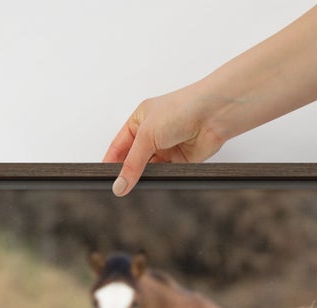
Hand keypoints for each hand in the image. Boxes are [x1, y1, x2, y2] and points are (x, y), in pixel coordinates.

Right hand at [103, 87, 228, 196]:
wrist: (212, 115)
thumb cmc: (181, 109)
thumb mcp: (146, 135)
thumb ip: (132, 163)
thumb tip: (119, 185)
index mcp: (139, 120)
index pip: (118, 145)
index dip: (110, 162)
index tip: (104, 179)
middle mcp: (151, 134)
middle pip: (132, 160)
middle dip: (126, 173)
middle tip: (118, 189)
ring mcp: (165, 148)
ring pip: (148, 170)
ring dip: (143, 178)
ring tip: (135, 188)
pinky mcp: (178, 161)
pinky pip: (163, 176)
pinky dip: (158, 181)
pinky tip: (153, 185)